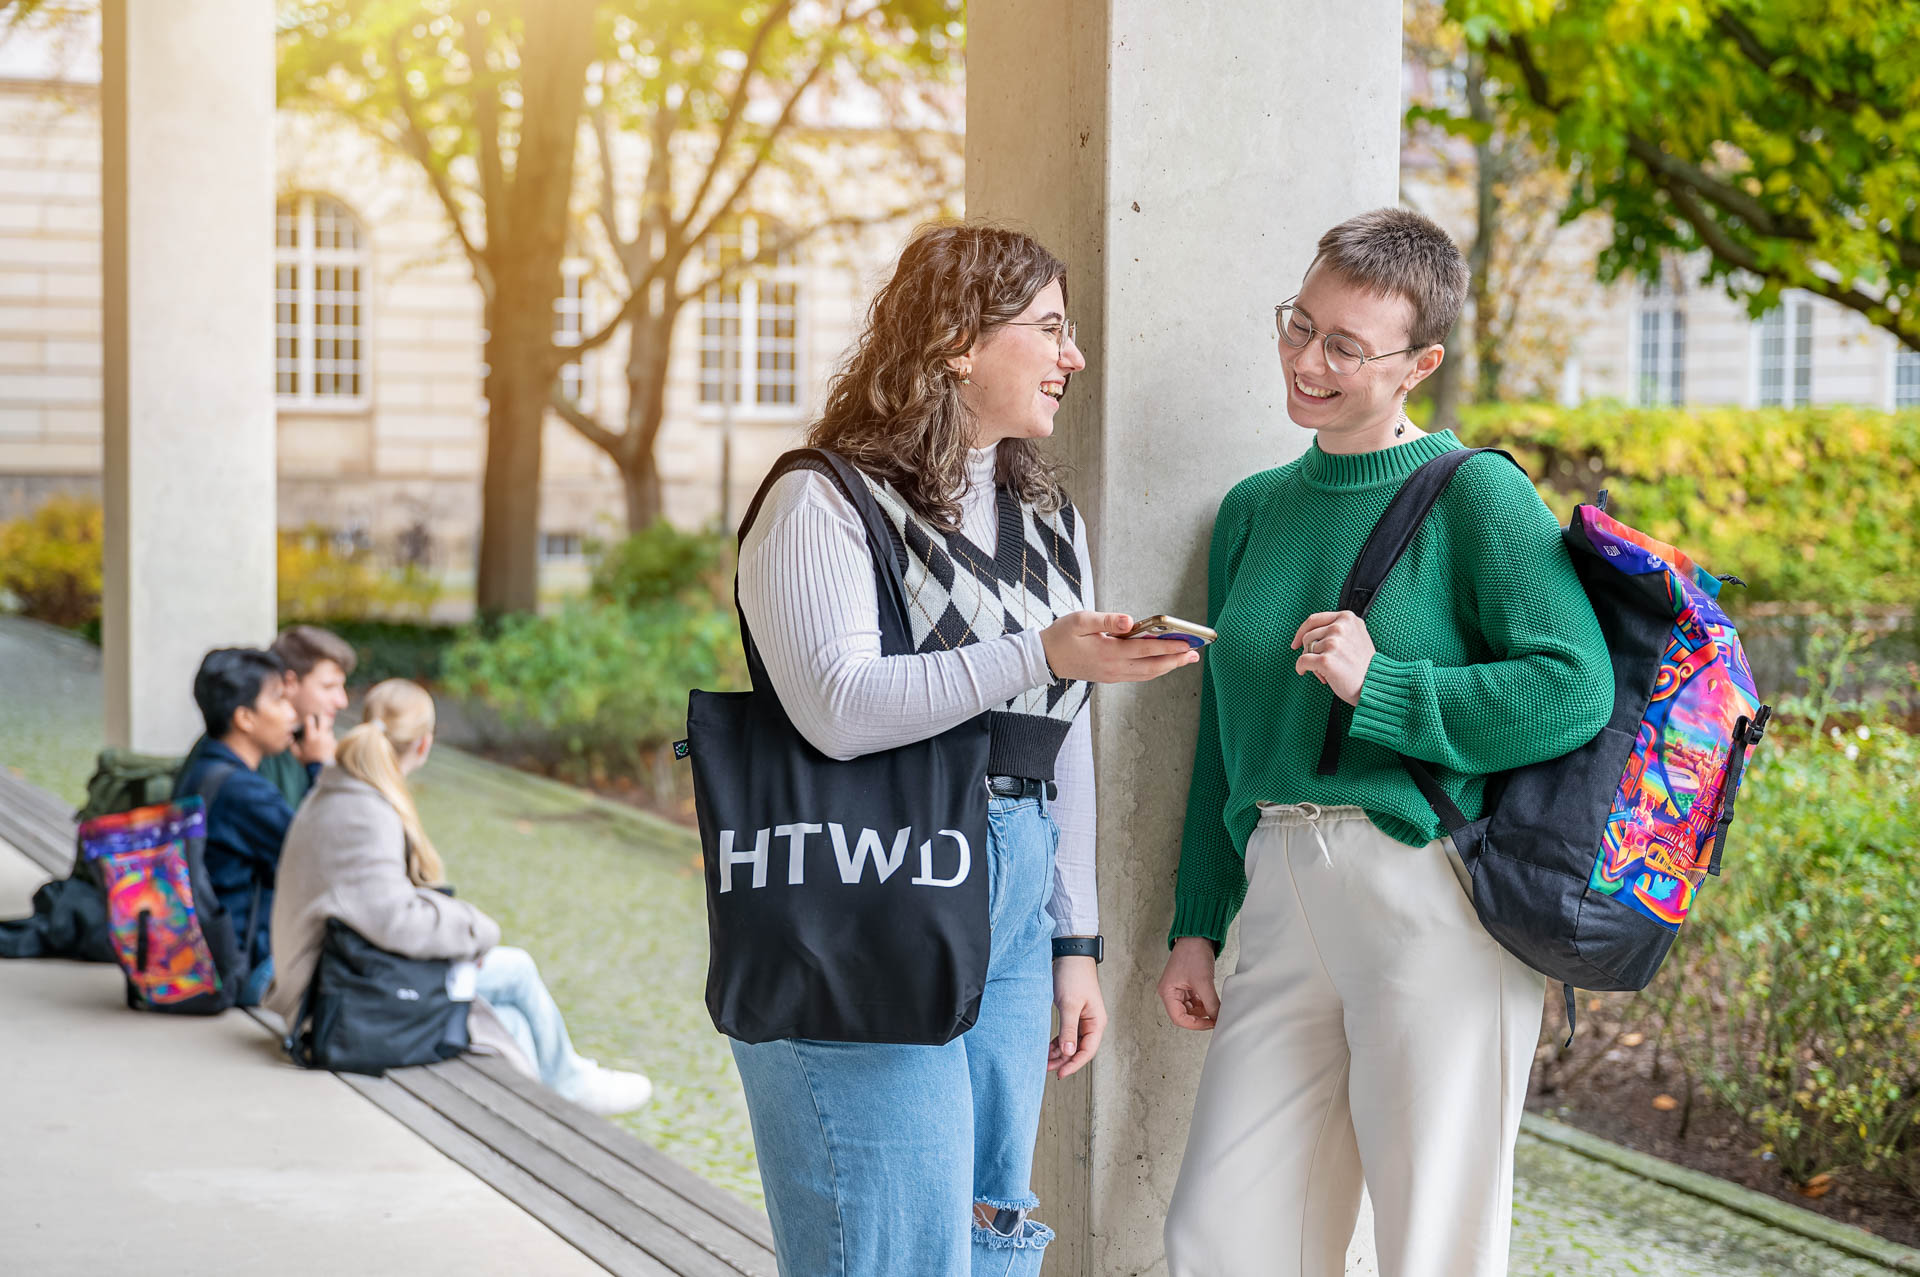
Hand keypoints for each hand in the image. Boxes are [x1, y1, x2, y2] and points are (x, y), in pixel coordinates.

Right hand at [292, 712, 335, 764]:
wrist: (320, 768)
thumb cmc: (307, 761)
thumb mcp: (297, 754)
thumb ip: (292, 745)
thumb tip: (289, 738)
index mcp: (311, 737)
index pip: (310, 721)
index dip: (308, 718)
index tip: (308, 719)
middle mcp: (321, 736)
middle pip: (324, 720)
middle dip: (321, 718)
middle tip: (318, 719)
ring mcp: (329, 739)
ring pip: (329, 728)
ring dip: (325, 729)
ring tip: (320, 734)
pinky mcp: (334, 743)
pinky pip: (331, 736)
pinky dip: (328, 737)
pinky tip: (323, 742)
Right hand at [1040, 611, 1199, 683]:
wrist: (1044, 659)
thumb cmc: (1061, 636)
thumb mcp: (1080, 621)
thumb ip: (1107, 620)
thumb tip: (1130, 621)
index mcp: (1108, 652)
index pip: (1146, 650)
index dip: (1168, 647)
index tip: (1187, 644)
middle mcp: (1114, 668)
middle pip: (1152, 666)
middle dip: (1175, 660)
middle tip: (1195, 654)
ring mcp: (1113, 675)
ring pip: (1147, 674)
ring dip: (1168, 667)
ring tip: (1185, 659)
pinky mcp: (1110, 677)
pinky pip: (1138, 675)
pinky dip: (1154, 670)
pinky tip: (1163, 663)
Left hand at [1050, 955, 1106, 1077]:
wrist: (1070, 955)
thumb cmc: (1074, 976)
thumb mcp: (1069, 1005)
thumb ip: (1069, 1029)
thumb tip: (1068, 1053)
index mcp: (1097, 1022)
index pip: (1087, 1051)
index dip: (1073, 1064)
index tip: (1060, 1074)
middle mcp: (1092, 1023)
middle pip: (1079, 1049)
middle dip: (1064, 1061)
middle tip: (1047, 1069)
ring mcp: (1082, 1019)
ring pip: (1071, 1043)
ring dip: (1059, 1053)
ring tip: (1044, 1061)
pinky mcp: (1072, 1014)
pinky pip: (1066, 1034)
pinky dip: (1057, 1042)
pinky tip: (1047, 1048)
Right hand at [1157, 937, 1219, 1030]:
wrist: (1198, 935)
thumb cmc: (1193, 953)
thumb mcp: (1203, 981)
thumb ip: (1211, 1003)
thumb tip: (1217, 1019)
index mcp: (1167, 992)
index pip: (1179, 1018)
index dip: (1195, 1024)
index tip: (1210, 1024)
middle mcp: (1171, 992)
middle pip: (1184, 1015)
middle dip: (1199, 1019)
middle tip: (1215, 1019)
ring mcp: (1179, 989)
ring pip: (1191, 1009)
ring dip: (1203, 1012)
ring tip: (1216, 1010)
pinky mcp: (1188, 985)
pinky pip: (1195, 1001)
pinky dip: (1204, 1004)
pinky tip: (1213, 1003)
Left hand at [1291, 610, 1375, 706]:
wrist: (1373, 683)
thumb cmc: (1363, 663)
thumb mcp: (1356, 635)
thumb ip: (1338, 628)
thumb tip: (1310, 632)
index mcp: (1347, 618)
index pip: (1314, 619)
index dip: (1301, 631)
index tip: (1296, 643)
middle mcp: (1340, 627)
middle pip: (1308, 636)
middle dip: (1310, 651)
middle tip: (1321, 663)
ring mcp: (1333, 643)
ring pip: (1305, 649)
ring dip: (1311, 662)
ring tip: (1326, 670)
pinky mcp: (1327, 660)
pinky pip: (1302, 661)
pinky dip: (1301, 668)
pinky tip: (1305, 672)